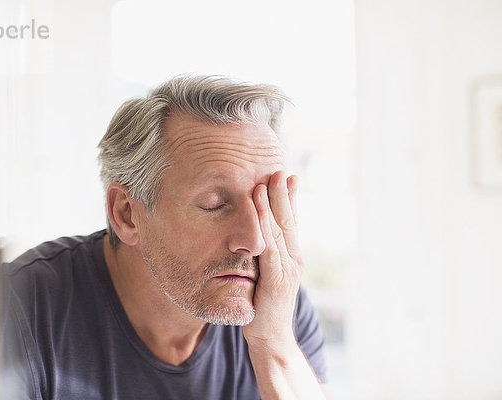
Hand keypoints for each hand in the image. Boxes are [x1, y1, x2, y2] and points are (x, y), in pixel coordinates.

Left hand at [243, 170, 302, 343]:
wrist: (271, 339)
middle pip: (289, 220)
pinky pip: (269, 247)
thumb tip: (255, 237)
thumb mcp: (265, 277)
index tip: (287, 176)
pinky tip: (259, 209)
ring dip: (275, 203)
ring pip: (281, 230)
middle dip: (284, 193)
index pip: (291, 222)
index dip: (290, 199)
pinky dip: (265, 225)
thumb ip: (264, 257)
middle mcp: (294, 259)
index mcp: (291, 257)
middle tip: (280, 169)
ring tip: (270, 180)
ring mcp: (287, 269)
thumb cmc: (264, 307)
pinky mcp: (276, 279)